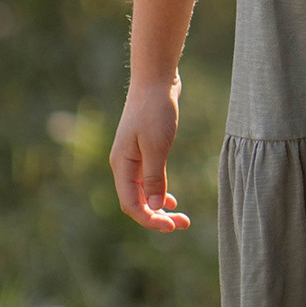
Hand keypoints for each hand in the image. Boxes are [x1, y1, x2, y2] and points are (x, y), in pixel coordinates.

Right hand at [110, 79, 189, 232]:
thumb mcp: (156, 146)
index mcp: (122, 165)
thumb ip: (154, 178)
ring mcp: (133, 159)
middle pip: (137, 202)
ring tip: (182, 218)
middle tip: (183, 225)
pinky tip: (172, 201)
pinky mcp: (144, 152)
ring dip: (160, 208)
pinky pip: (148, 182)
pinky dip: (160, 194)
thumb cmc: (155, 110)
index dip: (150, 220)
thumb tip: (155, 209)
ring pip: (143, 194)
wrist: (155, 79)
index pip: (131, 204)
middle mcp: (124, 165)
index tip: (172, 227)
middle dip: (157, 218)